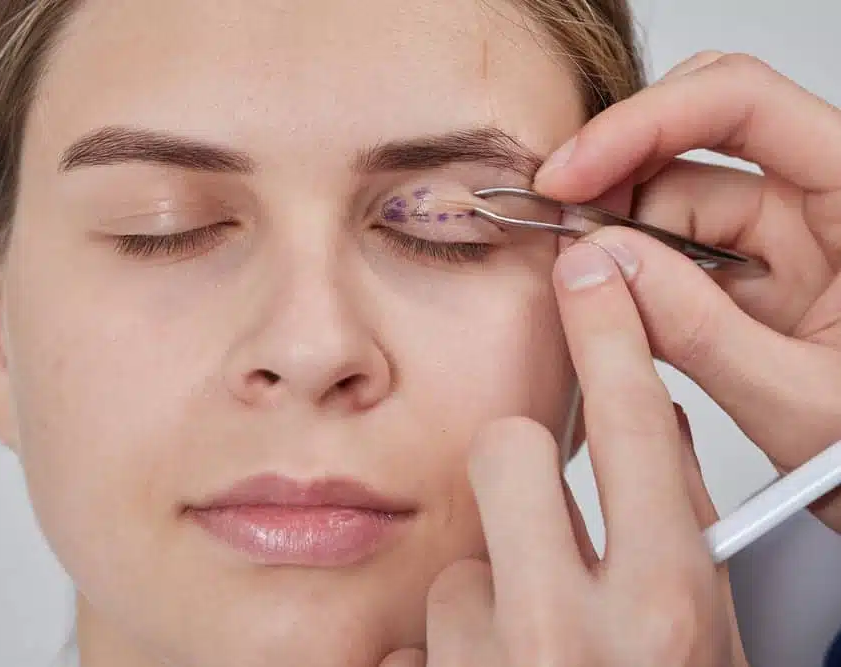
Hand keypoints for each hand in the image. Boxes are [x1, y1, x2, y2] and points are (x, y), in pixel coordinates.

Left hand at [380, 244, 746, 666]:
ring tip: (529, 656)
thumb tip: (653, 432)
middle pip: (507, 451)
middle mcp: (574, 632)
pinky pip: (419, 636)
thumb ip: (677, 531)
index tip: (589, 273)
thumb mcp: (707, 640)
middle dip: (525, 479)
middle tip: (546, 528)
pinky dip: (449, 657)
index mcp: (668, 607)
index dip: (612, 332)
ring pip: (457, 560)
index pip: (640, 420)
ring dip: (489, 598)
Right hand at [533, 51, 840, 530]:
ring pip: (672, 205)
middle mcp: (823, 205)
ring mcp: (786, 242)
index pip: (744, 105)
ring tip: (591, 299)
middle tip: (566, 237)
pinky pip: (675, 257)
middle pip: (695, 146)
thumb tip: (602, 268)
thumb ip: (701, 334)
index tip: (570, 174)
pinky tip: (613, 311)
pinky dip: (632, 281)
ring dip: (619, 244)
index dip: (644, 123)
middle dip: (617, 183)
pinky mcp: (755, 281)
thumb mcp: (803, 404)